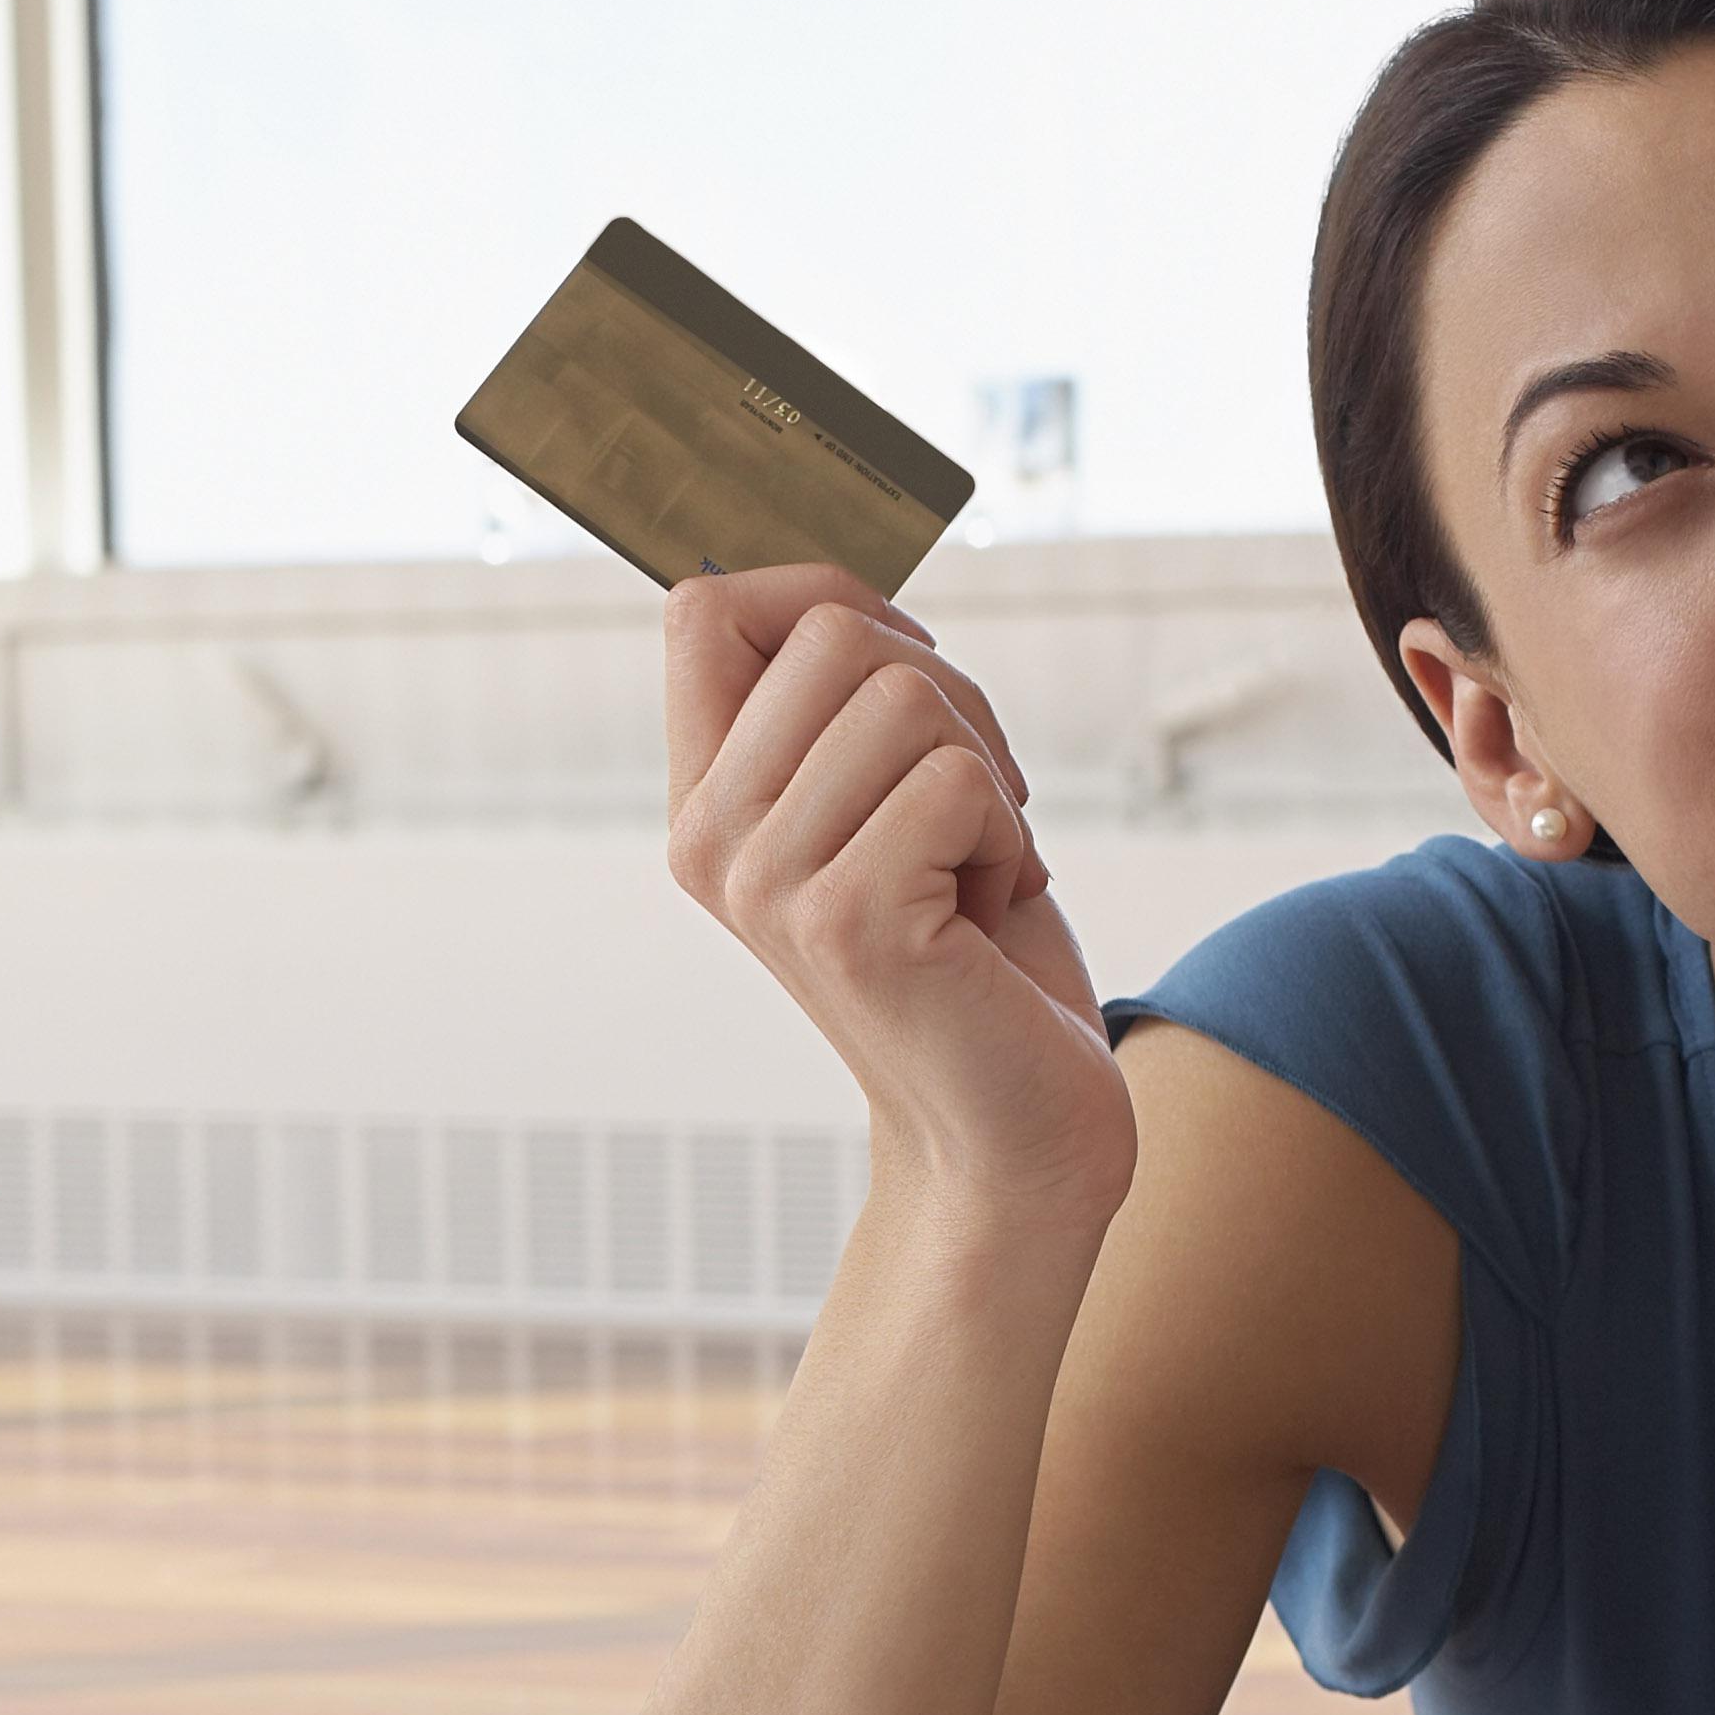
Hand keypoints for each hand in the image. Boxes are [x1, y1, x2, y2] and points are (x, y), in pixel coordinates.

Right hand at [665, 568, 1123, 1232]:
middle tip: (964, 811)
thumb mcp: (890, 802)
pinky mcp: (845, 921)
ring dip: (986, 774)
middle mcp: (711, 841)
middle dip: (947, 696)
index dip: (825, 595)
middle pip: (834, 629)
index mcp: (704, 804)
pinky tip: (984, 915)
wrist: (1013, 1130)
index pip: (702, 605)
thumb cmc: (973, 957)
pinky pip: (957, 780)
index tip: (901, 673)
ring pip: (907, 695)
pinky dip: (1008, 836)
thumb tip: (848, 584)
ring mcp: (768, 884)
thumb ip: (845, 701)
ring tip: (971, 870)